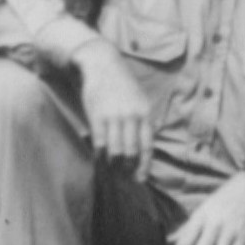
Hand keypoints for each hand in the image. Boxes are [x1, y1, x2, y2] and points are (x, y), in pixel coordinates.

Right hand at [75, 42, 153, 167]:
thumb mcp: (140, 100)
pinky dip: (100, 155)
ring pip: (115, 150)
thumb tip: (143, 148)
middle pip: (131, 152)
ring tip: (111, 170)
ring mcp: (114, 116)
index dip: (144, 165)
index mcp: (145, 113)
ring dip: (113, 164)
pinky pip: (100, 143)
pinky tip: (99, 159)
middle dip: (127, 168)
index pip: (147, 146)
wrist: (102, 64)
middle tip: (123, 178)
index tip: (141, 180)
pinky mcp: (97, 116)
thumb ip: (143, 122)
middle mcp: (132, 116)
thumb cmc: (122, 85)